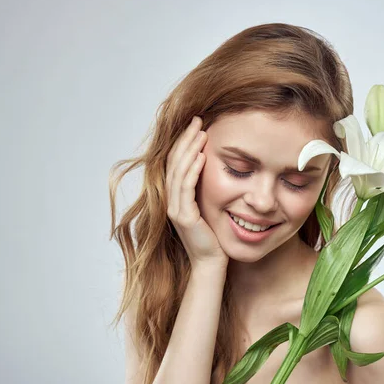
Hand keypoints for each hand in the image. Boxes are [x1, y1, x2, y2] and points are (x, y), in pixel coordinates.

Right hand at [165, 116, 228, 268]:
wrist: (211, 263)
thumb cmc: (213, 237)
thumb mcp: (206, 207)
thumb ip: (203, 189)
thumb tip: (210, 164)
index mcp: (174, 197)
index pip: (176, 163)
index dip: (184, 142)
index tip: (197, 125)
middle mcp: (170, 201)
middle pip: (174, 162)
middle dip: (186, 139)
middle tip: (198, 120)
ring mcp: (175, 209)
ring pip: (179, 172)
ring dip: (190, 150)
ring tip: (201, 132)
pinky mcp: (184, 217)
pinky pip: (186, 188)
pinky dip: (193, 171)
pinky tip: (202, 156)